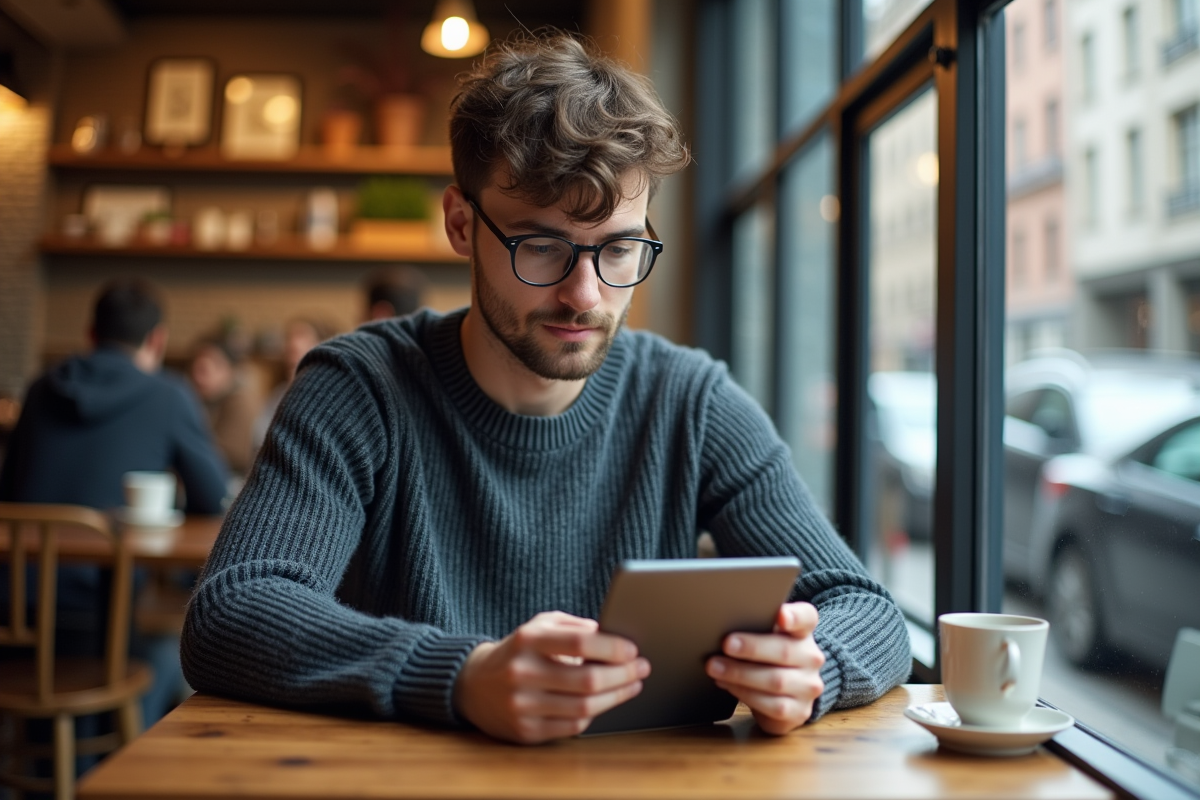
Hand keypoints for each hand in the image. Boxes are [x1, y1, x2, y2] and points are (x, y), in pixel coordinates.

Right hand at [452, 611, 649, 743]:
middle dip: (623, 674)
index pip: (579, 643)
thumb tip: (613, 636)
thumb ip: (574, 627)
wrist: (473, 684)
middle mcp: (522, 673)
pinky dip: (593, 714)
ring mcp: (522, 705)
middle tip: (642, 667)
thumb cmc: (518, 650)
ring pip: (584, 707)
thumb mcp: (539, 626)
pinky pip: (571, 726)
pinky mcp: (525, 731)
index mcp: (527, 640)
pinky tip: (605, 702)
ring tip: (632, 685)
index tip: (632, 649)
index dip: (612, 647)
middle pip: (587, 680)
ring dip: (616, 697)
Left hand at [705, 602, 824, 734]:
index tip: (781, 615)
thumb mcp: (764, 636)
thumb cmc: (766, 656)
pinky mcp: (800, 711)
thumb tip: (720, 622)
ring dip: (741, 674)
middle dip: (751, 648)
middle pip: (784, 650)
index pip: (806, 617)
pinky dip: (746, 695)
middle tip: (726, 645)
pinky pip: (773, 706)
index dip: (795, 616)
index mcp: (803, 632)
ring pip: (776, 681)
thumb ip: (753, 625)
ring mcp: (808, 686)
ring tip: (716, 668)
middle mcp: (811, 658)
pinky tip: (728, 685)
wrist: (785, 692)